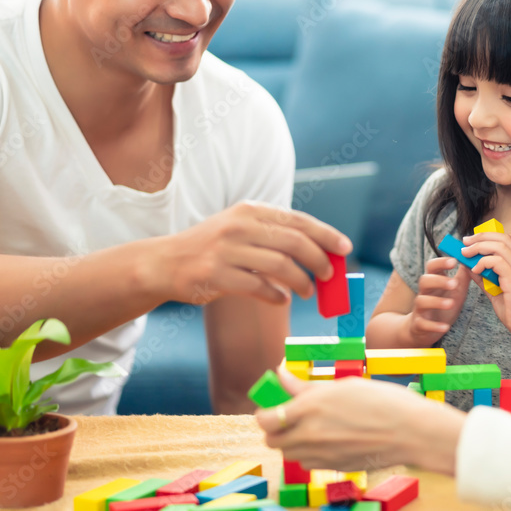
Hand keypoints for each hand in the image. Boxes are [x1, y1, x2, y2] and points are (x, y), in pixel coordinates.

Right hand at [152, 202, 351, 305]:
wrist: (165, 263)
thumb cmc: (212, 247)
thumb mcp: (240, 229)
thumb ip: (273, 235)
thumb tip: (319, 250)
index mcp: (250, 210)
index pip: (298, 220)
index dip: (326, 234)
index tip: (345, 247)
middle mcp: (239, 226)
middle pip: (295, 242)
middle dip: (319, 260)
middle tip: (330, 275)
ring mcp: (226, 251)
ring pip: (281, 267)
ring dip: (302, 282)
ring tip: (308, 292)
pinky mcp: (216, 276)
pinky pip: (259, 288)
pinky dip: (277, 296)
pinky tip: (282, 299)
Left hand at [256, 368, 465, 474]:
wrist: (411, 431)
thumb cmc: (382, 401)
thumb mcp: (343, 385)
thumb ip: (305, 386)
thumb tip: (280, 375)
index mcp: (310, 407)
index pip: (266, 419)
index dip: (265, 413)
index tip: (272, 406)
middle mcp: (310, 433)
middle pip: (271, 440)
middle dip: (275, 429)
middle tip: (289, 417)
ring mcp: (321, 454)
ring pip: (289, 453)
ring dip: (292, 441)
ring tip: (312, 426)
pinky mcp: (333, 467)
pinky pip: (308, 462)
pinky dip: (310, 453)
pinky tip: (329, 439)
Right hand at [406, 256, 471, 346]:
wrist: (425, 328)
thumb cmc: (443, 303)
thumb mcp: (456, 290)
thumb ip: (463, 276)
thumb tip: (471, 260)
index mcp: (433, 281)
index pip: (432, 266)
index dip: (441, 262)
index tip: (454, 261)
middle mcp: (424, 292)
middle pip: (424, 280)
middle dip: (439, 281)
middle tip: (454, 283)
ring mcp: (420, 308)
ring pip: (422, 301)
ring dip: (436, 302)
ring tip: (451, 304)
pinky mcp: (419, 324)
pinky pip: (423, 324)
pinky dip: (434, 325)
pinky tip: (445, 327)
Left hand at [462, 232, 510, 339]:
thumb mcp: (495, 290)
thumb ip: (484, 278)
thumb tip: (468, 266)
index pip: (509, 238)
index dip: (491, 235)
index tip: (474, 240)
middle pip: (503, 237)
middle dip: (481, 236)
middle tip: (465, 242)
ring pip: (500, 245)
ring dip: (479, 246)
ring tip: (465, 253)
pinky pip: (497, 261)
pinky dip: (483, 262)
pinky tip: (475, 269)